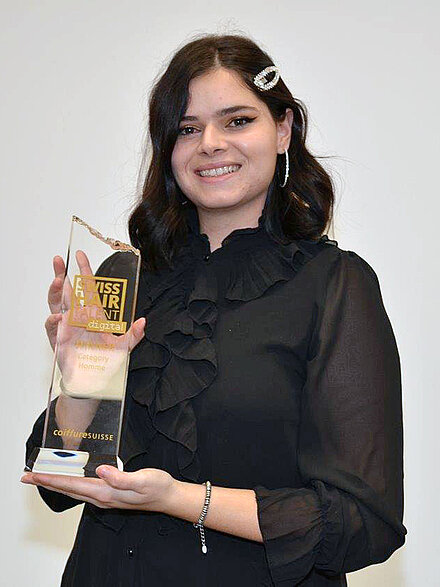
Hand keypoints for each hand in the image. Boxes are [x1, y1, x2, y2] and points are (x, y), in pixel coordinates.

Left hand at [21, 466, 176, 512]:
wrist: (168, 497)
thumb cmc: (157, 486)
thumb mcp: (142, 479)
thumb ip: (121, 477)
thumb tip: (101, 471)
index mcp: (106, 492)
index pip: (72, 485)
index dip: (52, 479)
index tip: (34, 475)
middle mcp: (102, 497)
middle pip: (68, 490)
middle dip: (47, 483)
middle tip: (27, 477)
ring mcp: (105, 497)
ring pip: (74, 491)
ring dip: (56, 484)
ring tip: (42, 478)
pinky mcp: (109, 494)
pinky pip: (83, 490)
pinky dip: (70, 484)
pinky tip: (70, 479)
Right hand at [45, 250, 144, 394]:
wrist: (93, 381)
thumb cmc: (106, 363)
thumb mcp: (124, 348)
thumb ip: (134, 335)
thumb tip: (143, 322)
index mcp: (94, 314)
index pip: (88, 287)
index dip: (84, 270)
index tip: (80, 255)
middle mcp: (78, 316)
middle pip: (69, 290)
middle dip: (62, 273)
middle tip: (59, 259)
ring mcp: (67, 326)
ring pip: (56, 303)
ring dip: (55, 290)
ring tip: (58, 280)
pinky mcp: (58, 339)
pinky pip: (52, 326)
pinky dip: (53, 320)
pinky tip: (58, 318)